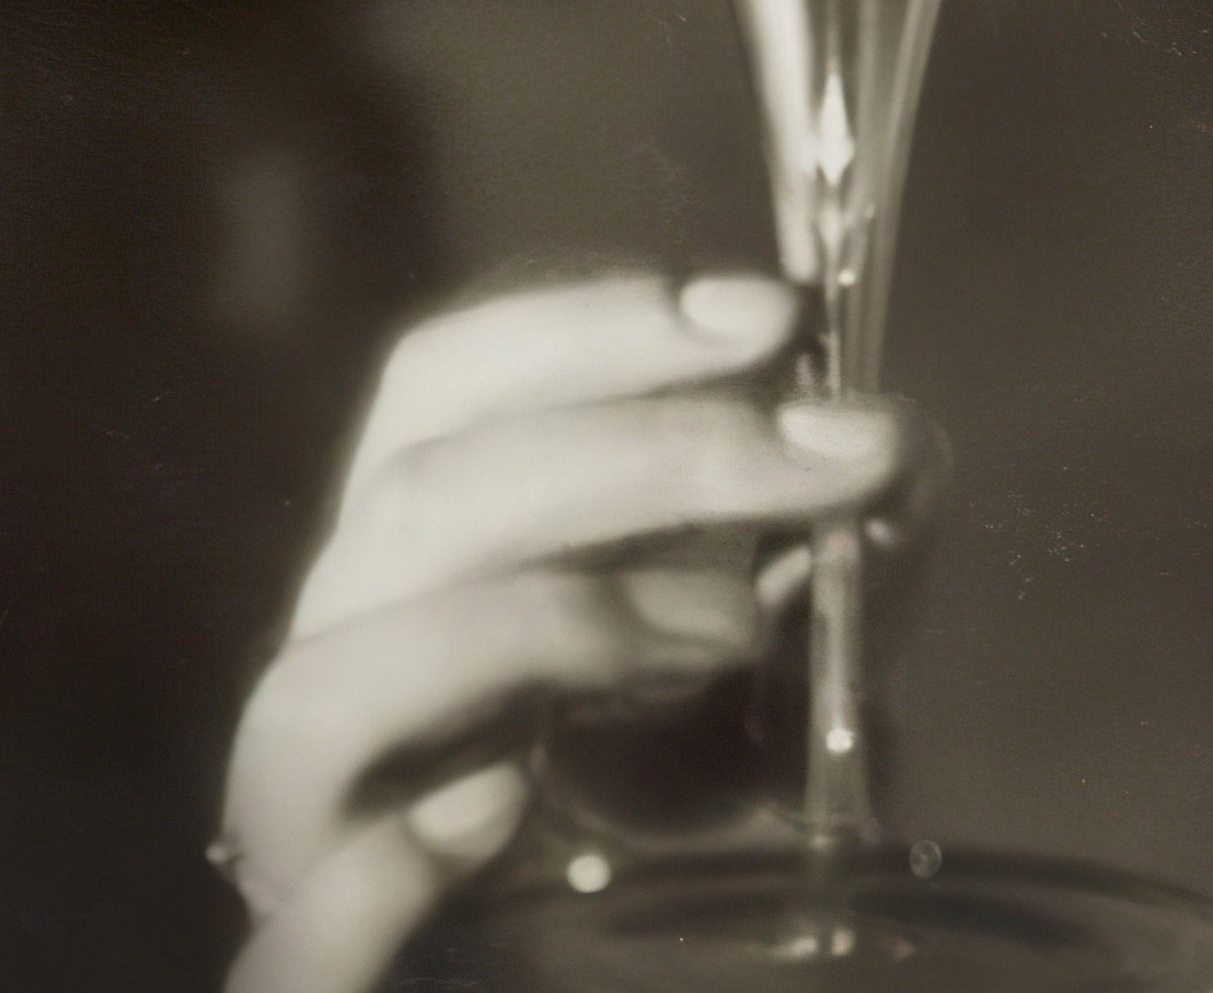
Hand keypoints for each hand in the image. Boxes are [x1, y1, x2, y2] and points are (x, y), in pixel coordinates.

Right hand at [217, 272, 924, 992]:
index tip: (772, 314)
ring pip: (328, 687)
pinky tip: (487, 825)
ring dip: (553, 626)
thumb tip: (890, 456)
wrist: (593, 957)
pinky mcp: (320, 963)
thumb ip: (821, 564)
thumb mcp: (780, 655)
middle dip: (648, 449)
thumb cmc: (686, 790)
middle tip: (835, 447)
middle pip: (420, 496)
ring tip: (729, 633)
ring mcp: (314, 814)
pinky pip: (292, 944)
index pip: (444, 385)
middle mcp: (350, 649)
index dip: (595, 326)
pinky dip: (372, 886)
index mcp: (431, 548)